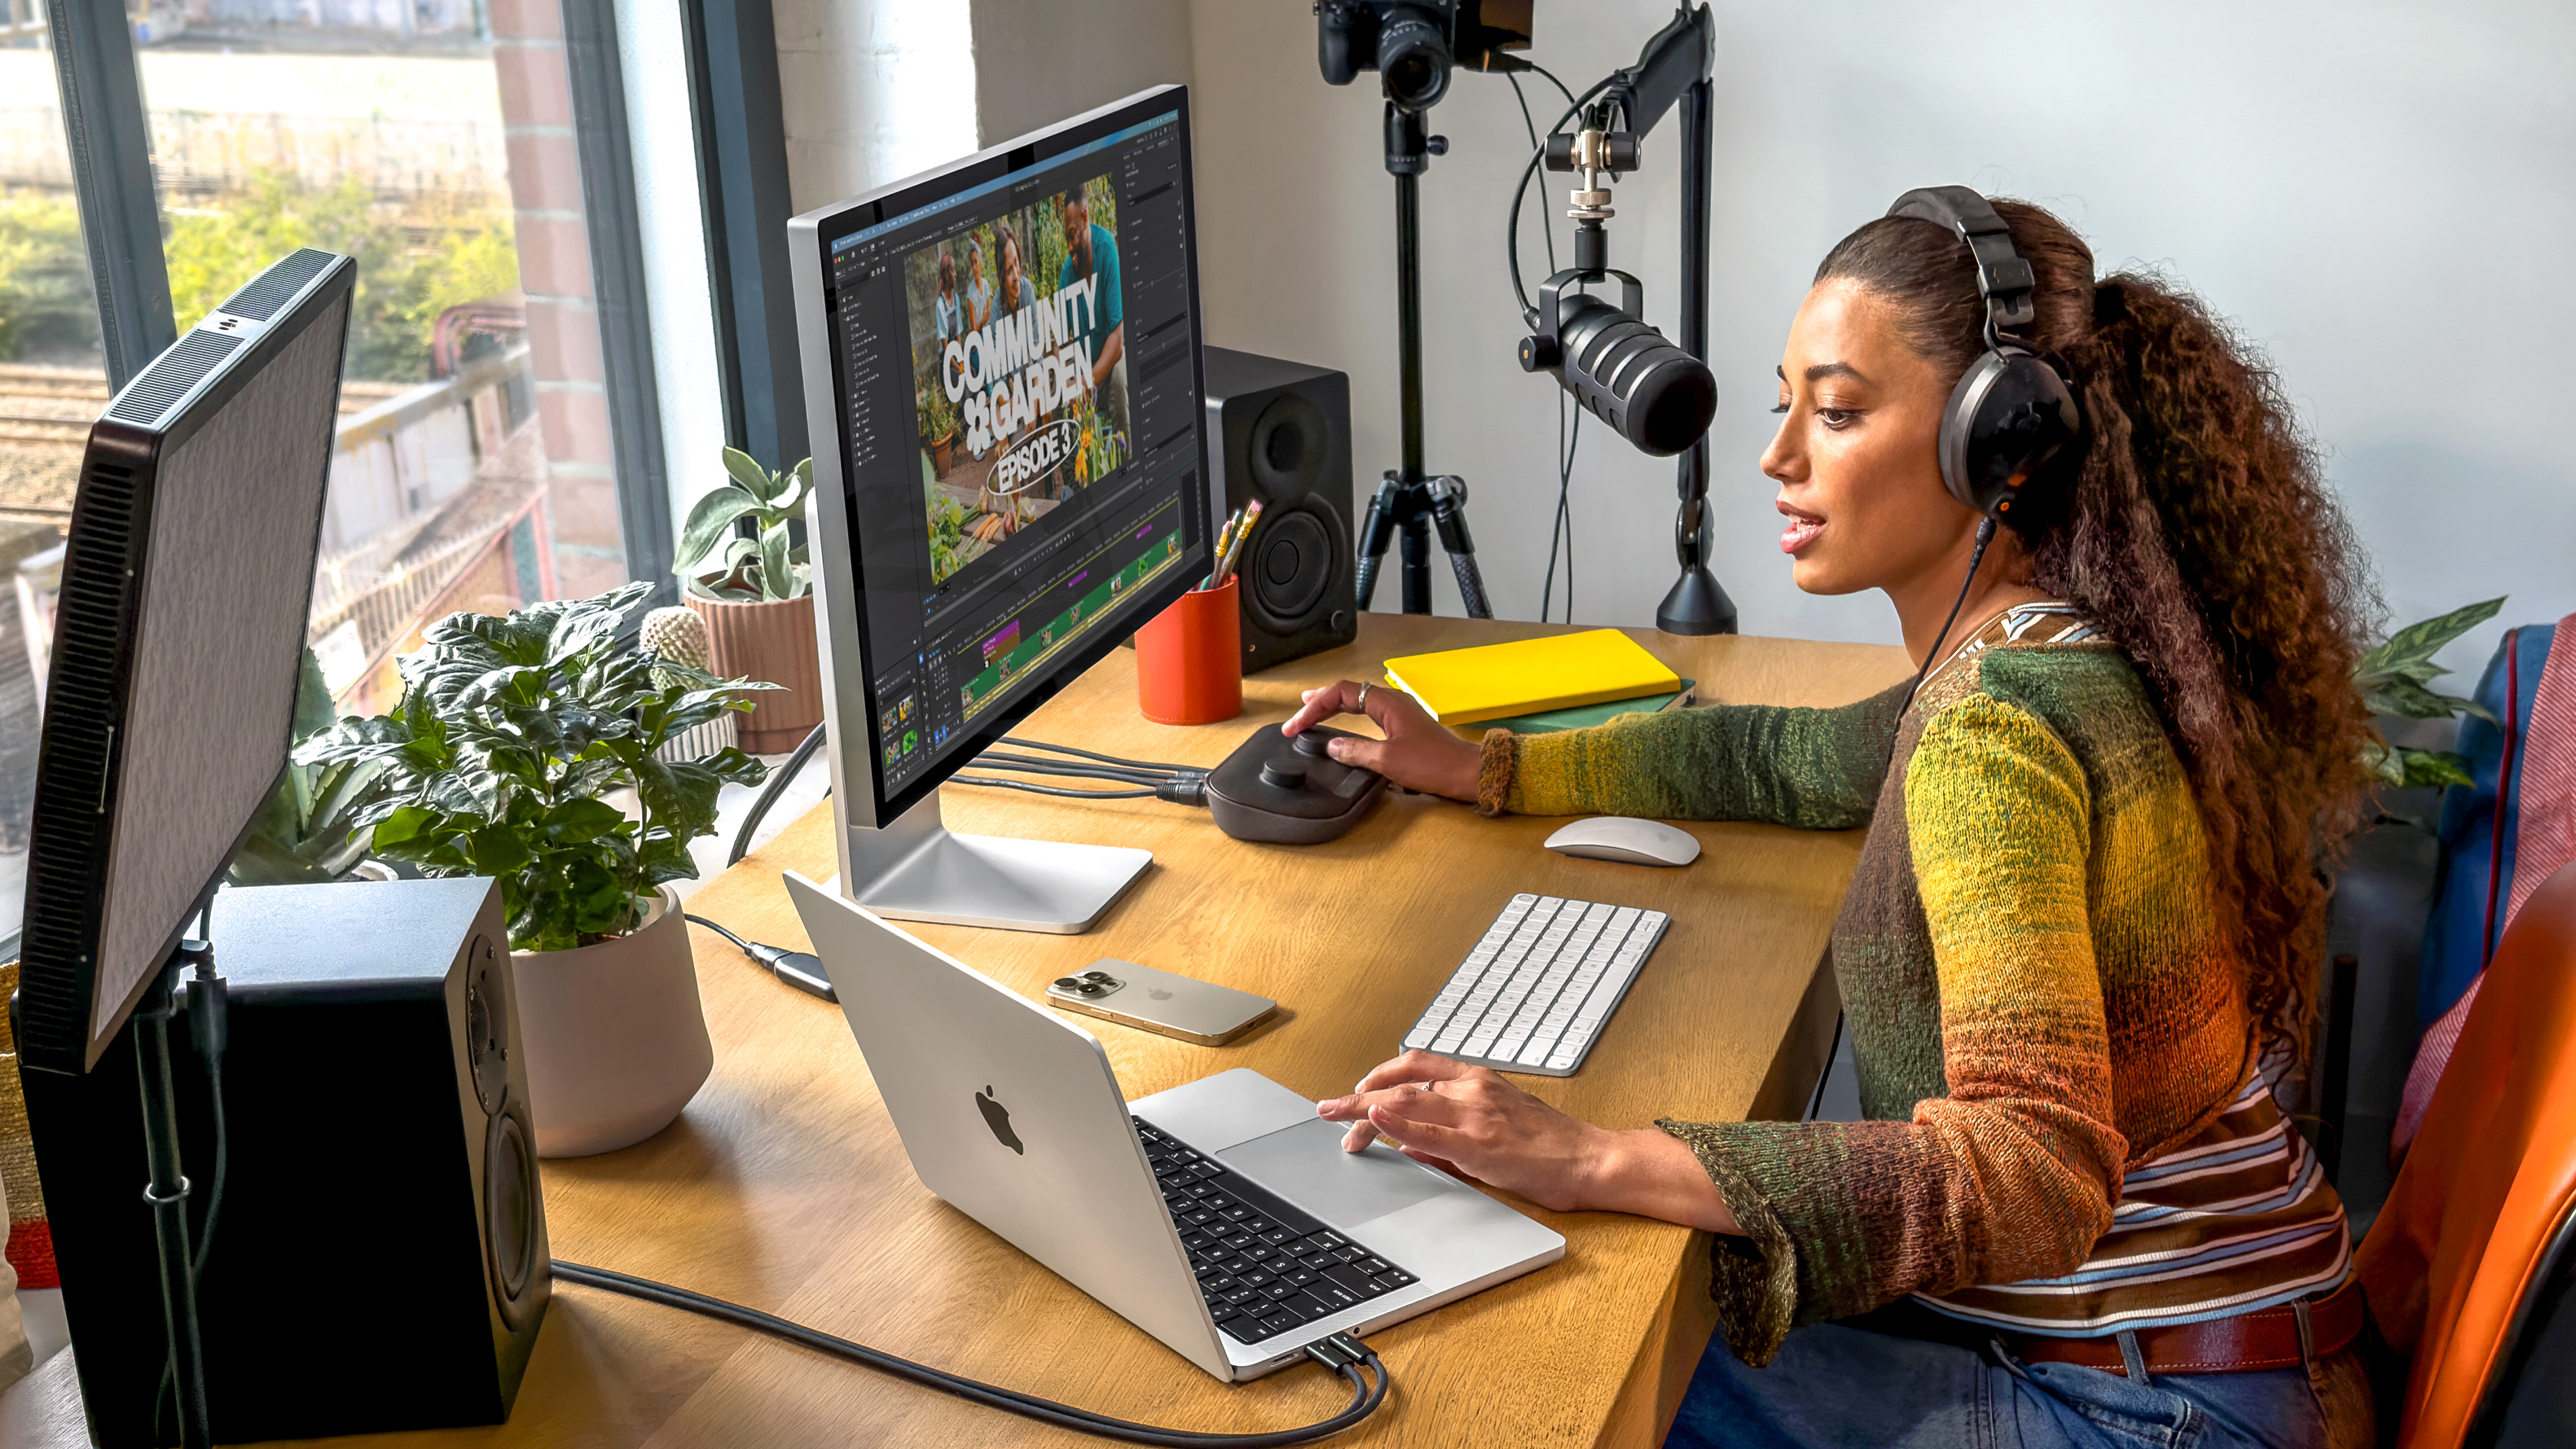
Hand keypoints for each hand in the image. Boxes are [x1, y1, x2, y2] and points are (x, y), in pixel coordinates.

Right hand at [1282, 680, 1481, 801]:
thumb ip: (1356, 751)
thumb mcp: (1388, 760)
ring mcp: (1399, 713)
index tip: (1296, 725)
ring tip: (1314, 711)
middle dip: (1320, 702)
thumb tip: (1332, 746)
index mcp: (1386, 703)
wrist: (1465, 773)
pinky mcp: (1404, 727)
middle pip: (1348, 693)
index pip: (1341, 693)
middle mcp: (1392, 702)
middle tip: (1298, 713)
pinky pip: (1369, 714)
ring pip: (1358, 702)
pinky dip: (1349, 717)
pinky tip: (1344, 725)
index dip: (1314, 706)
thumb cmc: (1433, 764)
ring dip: (1334, 707)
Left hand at [1315, 1050, 1743, 1231]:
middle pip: (1399, 1083)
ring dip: (1364, 1113)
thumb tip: (1409, 1142)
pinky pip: (1428, 1132)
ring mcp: (1475, 1115)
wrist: (1591, 1160)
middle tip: (1329, 1112)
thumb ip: (1451, 1131)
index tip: (1354, 1091)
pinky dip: (1396, 1126)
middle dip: (1357, 1097)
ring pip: (1406, 1102)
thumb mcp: (1496, 1125)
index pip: (1414, 1065)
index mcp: (1477, 1080)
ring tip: (1339, 1126)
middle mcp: (1472, 1089)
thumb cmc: (1550, 1146)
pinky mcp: (1480, 1145)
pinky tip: (1375, 1125)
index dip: (1378, 1075)